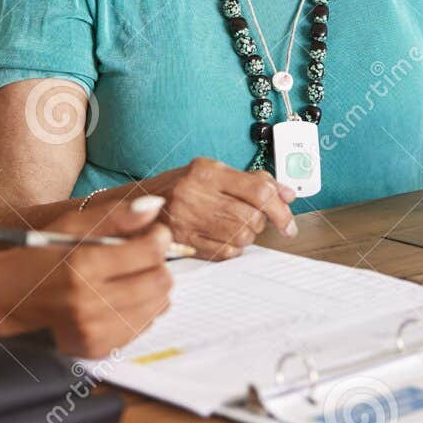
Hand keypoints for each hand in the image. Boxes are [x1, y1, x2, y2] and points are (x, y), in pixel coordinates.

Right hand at [0, 196, 172, 357]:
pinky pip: (140, 328)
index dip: (159, 238)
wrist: (8, 295)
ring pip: (156, 307)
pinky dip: (140, 312)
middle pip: (158, 282)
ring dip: (153, 288)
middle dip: (159, 264)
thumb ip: (115, 215)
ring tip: (134, 277)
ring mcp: (92, 329)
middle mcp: (88, 302)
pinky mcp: (94, 347)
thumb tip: (155, 208)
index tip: (155, 234)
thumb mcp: (72, 225)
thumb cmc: (41, 254)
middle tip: (145, 256)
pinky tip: (123, 298)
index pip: (149, 252)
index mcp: (82, 265)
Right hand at [141, 157, 296, 258]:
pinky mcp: (183, 242)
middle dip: (260, 222)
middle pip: (253, 216)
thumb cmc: (177, 189)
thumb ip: (250, 181)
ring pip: (243, 236)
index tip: (288, 221)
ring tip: (231, 226)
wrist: (134, 207)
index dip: (281, 208)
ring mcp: (188, 219)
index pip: (258, 189)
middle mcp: (196, 193)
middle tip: (250, 218)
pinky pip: (226, 252)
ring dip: (246, 235)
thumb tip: (288, 194)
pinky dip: (232, 248)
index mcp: (206, 170)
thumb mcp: (211, 174)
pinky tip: (220, 238)